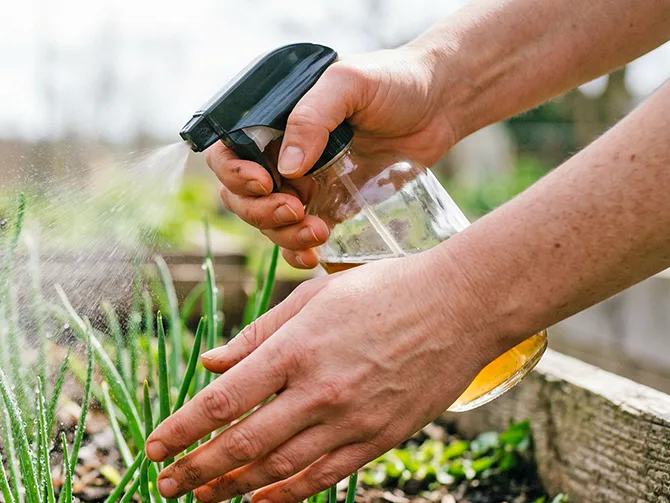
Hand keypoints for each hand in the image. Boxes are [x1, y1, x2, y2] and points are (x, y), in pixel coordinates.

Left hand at [145, 252, 501, 502]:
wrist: (462, 304)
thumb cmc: (380, 290)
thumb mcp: (310, 299)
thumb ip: (255, 337)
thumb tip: (207, 366)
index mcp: (293, 349)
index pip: (221, 402)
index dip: (180, 431)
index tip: (152, 449)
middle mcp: (318, 390)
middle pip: (241, 444)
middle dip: (195, 470)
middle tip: (164, 487)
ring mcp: (351, 419)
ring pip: (278, 468)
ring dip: (232, 487)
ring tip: (199, 497)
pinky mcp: (380, 438)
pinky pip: (323, 477)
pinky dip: (285, 494)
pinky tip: (256, 502)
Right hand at [211, 47, 459, 267]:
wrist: (441, 104)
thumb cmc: (394, 81)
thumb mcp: (348, 84)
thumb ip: (312, 117)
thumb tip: (285, 168)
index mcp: (272, 125)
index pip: (228, 155)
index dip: (235, 175)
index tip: (266, 183)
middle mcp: (279, 157)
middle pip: (240, 198)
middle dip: (260, 212)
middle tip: (295, 209)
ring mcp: (302, 186)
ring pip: (266, 223)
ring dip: (281, 235)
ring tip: (318, 231)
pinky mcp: (328, 209)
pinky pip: (297, 240)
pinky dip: (297, 253)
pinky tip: (315, 255)